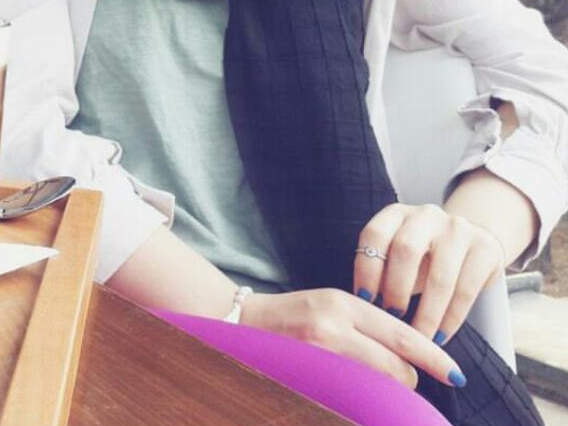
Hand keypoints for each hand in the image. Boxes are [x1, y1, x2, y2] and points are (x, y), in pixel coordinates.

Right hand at [241, 288, 464, 389]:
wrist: (244, 322)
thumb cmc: (293, 314)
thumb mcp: (332, 304)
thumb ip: (367, 325)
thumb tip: (407, 354)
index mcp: (344, 302)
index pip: (401, 334)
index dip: (433, 357)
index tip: (457, 374)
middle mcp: (335, 324)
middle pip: (396, 365)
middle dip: (407, 379)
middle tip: (400, 379)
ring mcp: (321, 352)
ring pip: (378, 384)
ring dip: (386, 390)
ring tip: (373, 385)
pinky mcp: (309, 375)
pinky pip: (353, 396)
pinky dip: (363, 399)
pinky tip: (357, 396)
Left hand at [354, 203, 504, 345]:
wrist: (473, 239)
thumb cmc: (424, 257)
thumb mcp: (399, 255)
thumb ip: (382, 272)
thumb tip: (362, 311)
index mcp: (396, 213)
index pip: (374, 235)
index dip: (366, 268)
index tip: (363, 299)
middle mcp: (426, 215)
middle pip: (406, 251)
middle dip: (396, 291)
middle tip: (391, 319)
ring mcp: (458, 229)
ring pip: (439, 277)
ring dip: (426, 314)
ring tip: (417, 338)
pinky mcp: (485, 248)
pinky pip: (466, 290)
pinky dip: (451, 319)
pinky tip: (440, 336)